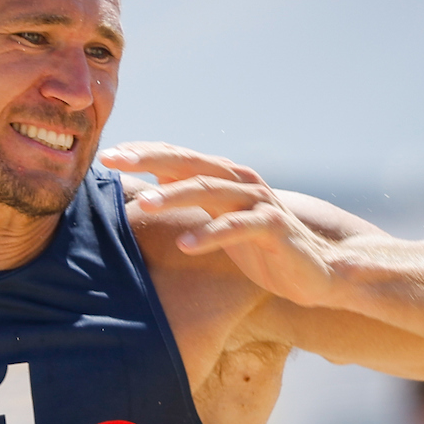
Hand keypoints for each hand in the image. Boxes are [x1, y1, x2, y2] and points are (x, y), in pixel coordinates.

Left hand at [102, 141, 340, 308]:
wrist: (316, 270)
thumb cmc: (259, 246)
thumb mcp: (217, 220)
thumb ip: (190, 199)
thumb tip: (146, 185)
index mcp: (222, 177)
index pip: (176, 156)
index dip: (142, 152)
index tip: (107, 155)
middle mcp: (238, 180)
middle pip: (187, 163)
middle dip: (148, 159)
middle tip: (113, 160)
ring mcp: (257, 200)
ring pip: (209, 190)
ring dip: (174, 195)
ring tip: (142, 203)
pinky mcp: (273, 226)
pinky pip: (237, 227)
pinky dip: (210, 235)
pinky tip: (185, 244)